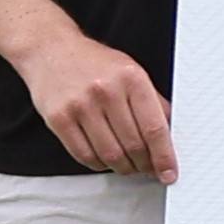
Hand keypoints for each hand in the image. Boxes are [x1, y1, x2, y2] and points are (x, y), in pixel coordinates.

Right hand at [5, 23, 178, 180]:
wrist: (51, 50)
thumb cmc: (94, 63)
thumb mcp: (131, 72)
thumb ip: (153, 102)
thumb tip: (171, 134)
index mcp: (131, 78)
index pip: (154, 127)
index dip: (164, 156)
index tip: (169, 173)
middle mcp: (106, 91)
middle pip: (133, 145)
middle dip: (145, 165)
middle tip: (149, 169)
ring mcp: (81, 106)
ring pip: (110, 155)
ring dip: (124, 168)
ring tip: (129, 165)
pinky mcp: (59, 119)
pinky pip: (84, 155)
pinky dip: (99, 165)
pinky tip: (105, 160)